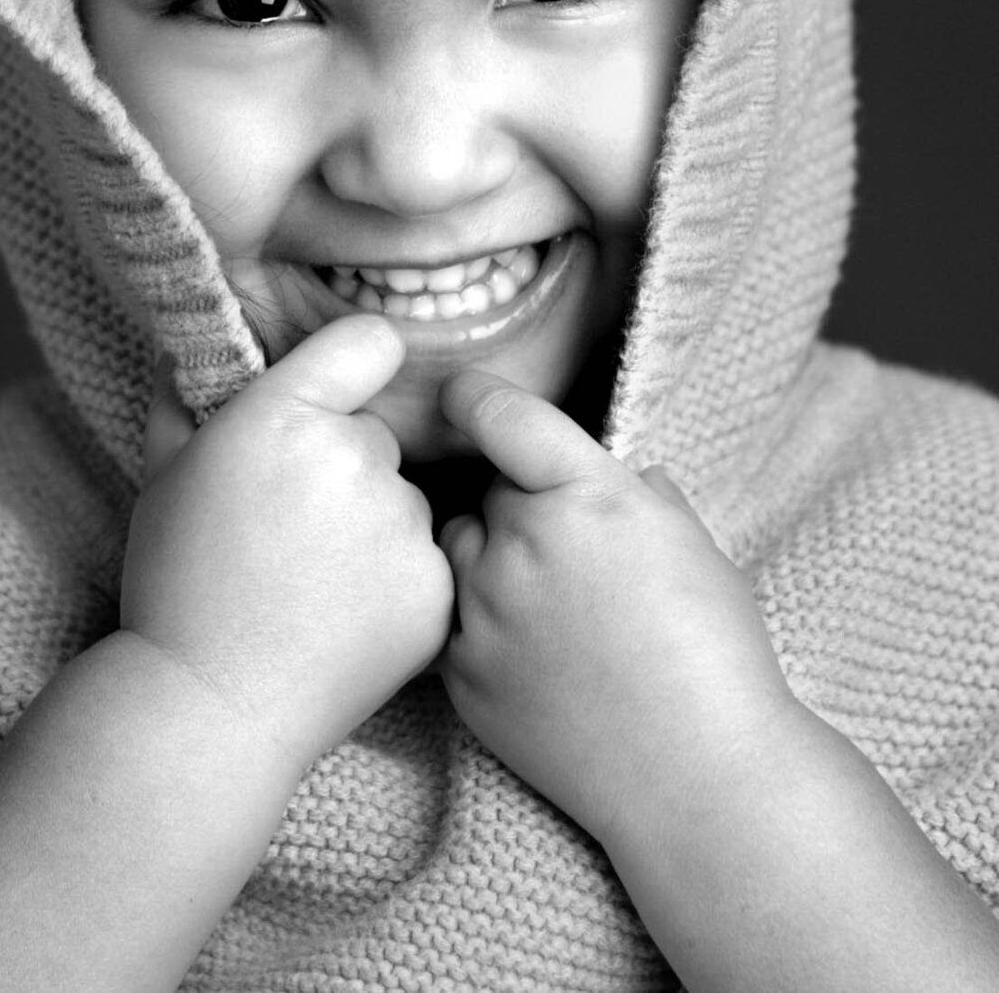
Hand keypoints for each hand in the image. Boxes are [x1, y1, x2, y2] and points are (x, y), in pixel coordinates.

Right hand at [122, 316, 454, 770]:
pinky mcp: (435, 589)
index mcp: (283, 415)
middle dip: (345, 466)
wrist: (210, 708)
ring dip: (374, 525)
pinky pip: (428, 558)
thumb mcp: (163, 471)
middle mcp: (354, 458)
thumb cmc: (178, 582)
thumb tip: (198, 332)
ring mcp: (402, 527)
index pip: (369, 340)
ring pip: (404, 499)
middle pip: (377, 434)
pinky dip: (397, 581)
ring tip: (311, 583)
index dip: (356, 362)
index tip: (345, 386)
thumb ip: (188, 388)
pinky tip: (345, 616)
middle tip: (291, 528)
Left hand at [436, 369, 795, 847]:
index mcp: (587, 495)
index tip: (459, 393)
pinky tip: (536, 656)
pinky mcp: (462, 673)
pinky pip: (453, 619)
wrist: (700, 777)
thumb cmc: (716, 654)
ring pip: (460, 551)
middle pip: (490, 492)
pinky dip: (481, 624)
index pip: (502, 416)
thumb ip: (641, 494)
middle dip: (519, 506)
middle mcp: (523, 542)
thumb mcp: (693, 545)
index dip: (473, 396)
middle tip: (570, 554)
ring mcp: (484, 610)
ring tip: (551, 608)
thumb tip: (622, 476)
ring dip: (491, 560)